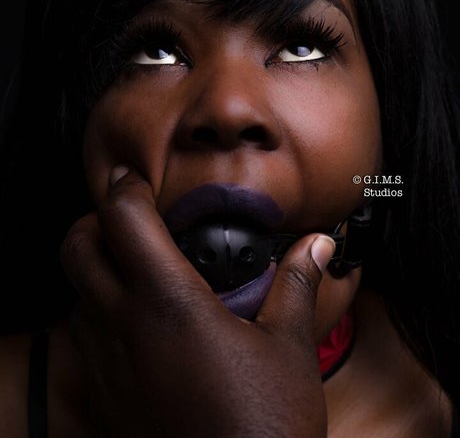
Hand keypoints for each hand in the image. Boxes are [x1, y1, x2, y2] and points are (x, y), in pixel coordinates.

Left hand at [60, 168, 334, 437]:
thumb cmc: (263, 427)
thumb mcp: (289, 347)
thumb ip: (297, 285)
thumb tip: (316, 245)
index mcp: (170, 302)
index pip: (124, 219)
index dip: (125, 186)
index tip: (134, 177)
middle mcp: (126, 326)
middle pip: (77, 248)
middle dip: (94, 222)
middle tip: (127, 220)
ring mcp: (109, 362)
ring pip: (75, 292)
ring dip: (96, 268)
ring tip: (136, 268)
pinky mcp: (106, 394)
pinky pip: (84, 336)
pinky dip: (99, 312)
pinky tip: (139, 323)